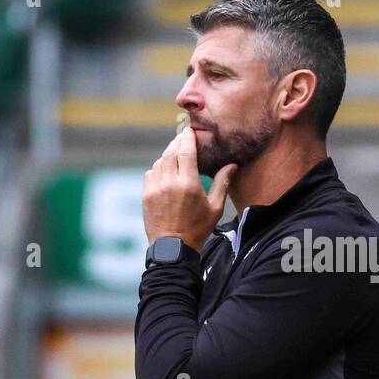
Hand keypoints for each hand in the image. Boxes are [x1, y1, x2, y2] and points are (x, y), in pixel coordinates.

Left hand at [142, 126, 236, 250]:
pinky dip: (158, 168)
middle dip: (177, 142)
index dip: (188, 138)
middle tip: (183, 137)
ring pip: (160, 161)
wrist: (173, 248)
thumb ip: (222, 183)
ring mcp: (155, 188)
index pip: (186, 151)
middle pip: (171, 152)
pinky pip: (151, 173)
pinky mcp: (146, 195)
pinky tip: (165, 171)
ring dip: (168, 155)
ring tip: (176, 154)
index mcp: (189, 184)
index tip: (190, 130)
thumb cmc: (197, 229)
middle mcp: (169, 183)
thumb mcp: (215, 208)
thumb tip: (232, 165)